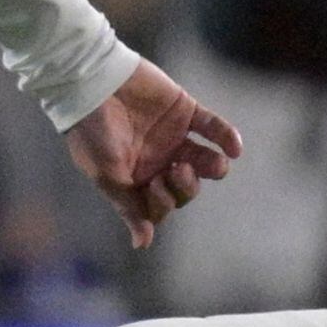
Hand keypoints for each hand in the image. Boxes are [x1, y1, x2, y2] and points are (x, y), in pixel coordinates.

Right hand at [63, 58, 242, 249]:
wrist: (92, 82)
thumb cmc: (92, 132)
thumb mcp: (106, 175)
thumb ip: (129, 207)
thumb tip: (143, 244)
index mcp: (136, 179)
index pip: (162, 205)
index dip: (164, 202)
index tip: (153, 186)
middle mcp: (157, 160)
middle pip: (186, 187)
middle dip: (187, 185)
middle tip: (176, 168)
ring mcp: (173, 136)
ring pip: (204, 160)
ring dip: (214, 167)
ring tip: (216, 164)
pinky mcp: (185, 110)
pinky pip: (213, 127)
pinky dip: (227, 137)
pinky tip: (234, 148)